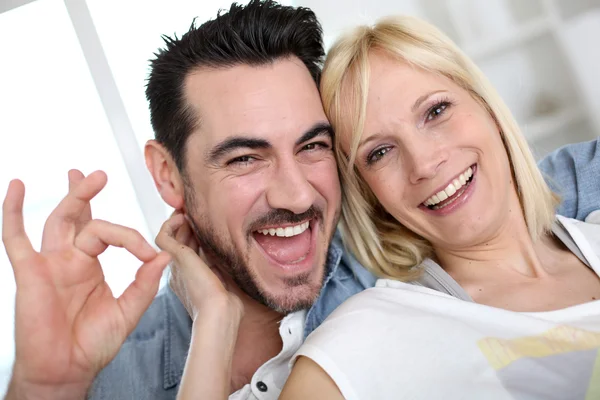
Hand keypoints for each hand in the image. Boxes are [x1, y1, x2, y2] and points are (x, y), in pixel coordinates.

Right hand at [2, 170, 170, 399]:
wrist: (67, 371)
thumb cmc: (92, 344)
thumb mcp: (127, 311)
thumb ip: (145, 284)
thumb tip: (164, 255)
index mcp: (91, 267)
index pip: (110, 234)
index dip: (131, 238)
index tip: (149, 255)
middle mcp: (69, 260)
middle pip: (78, 218)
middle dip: (87, 193)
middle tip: (100, 174)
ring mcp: (49, 264)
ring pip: (57, 221)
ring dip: (70, 197)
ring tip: (82, 174)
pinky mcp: (30, 273)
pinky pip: (16, 239)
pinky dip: (13, 212)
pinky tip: (16, 187)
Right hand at [155, 211, 242, 321]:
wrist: (219, 312)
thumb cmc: (228, 304)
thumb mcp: (227, 277)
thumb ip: (223, 264)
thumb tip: (229, 247)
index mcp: (192, 277)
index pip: (191, 248)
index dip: (196, 232)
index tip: (207, 221)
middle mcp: (180, 270)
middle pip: (181, 239)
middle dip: (189, 223)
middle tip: (197, 210)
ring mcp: (175, 265)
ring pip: (171, 235)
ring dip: (180, 219)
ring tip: (190, 209)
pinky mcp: (173, 259)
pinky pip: (162, 236)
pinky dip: (169, 223)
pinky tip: (182, 216)